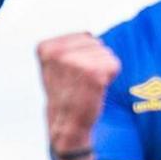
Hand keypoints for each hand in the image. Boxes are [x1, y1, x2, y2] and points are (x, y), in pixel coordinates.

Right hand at [39, 32, 118, 159]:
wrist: (68, 126)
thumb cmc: (67, 95)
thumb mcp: (56, 66)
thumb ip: (68, 46)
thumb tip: (89, 33)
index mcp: (46, 48)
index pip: (84, 36)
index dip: (83, 55)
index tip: (71, 75)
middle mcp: (58, 53)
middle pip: (96, 42)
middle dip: (95, 61)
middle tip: (81, 82)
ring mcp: (76, 62)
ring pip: (106, 53)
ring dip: (103, 70)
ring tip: (88, 87)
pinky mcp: (94, 73)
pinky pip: (115, 64)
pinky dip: (111, 77)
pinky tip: (97, 90)